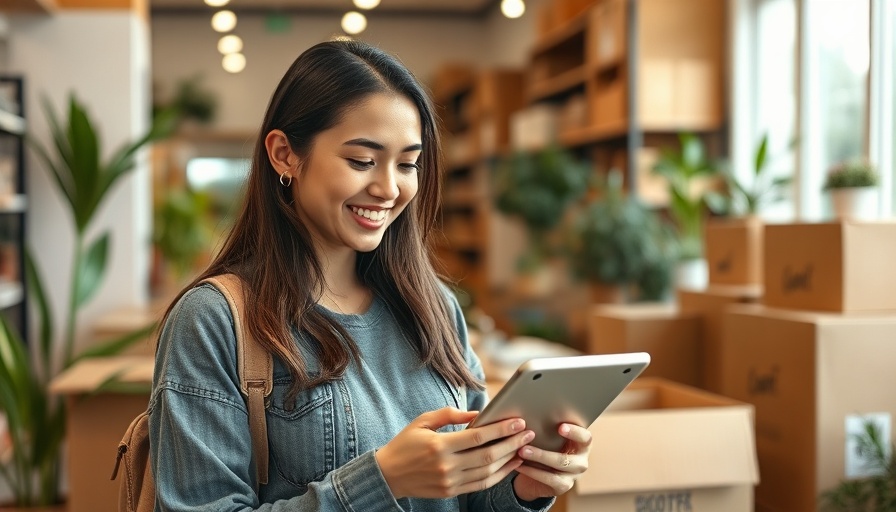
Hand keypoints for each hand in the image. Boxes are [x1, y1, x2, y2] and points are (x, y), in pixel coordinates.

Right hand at [375, 407, 534, 498]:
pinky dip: (499, 476)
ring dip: (509, 460)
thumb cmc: (405, 443)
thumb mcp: (423, 421)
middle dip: (512, 443)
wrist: (387, 475)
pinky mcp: (451, 492)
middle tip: (528, 433)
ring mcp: (450, 482)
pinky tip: (510, 465)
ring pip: (488, 472)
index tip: (518, 422)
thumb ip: (450, 415)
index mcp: (439, 445)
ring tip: (523, 448)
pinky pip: (481, 485)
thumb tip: (477, 413)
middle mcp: (446, 466)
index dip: (501, 429)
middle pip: (488, 455)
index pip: (478, 437)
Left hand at [512, 423, 592, 501]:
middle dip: (544, 451)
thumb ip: (548, 427)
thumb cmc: (546, 446)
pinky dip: (532, 471)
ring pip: (556, 468)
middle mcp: (581, 461)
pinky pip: (548, 479)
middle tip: (527, 440)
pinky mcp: (563, 486)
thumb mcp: (550, 437)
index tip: (560, 427)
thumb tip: (531, 413)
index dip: (574, 432)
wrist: (539, 472)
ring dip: (538, 458)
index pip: (585, 437)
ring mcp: (573, 475)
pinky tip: (519, 465)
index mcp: (582, 444)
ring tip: (521, 452)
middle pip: (566, 457)